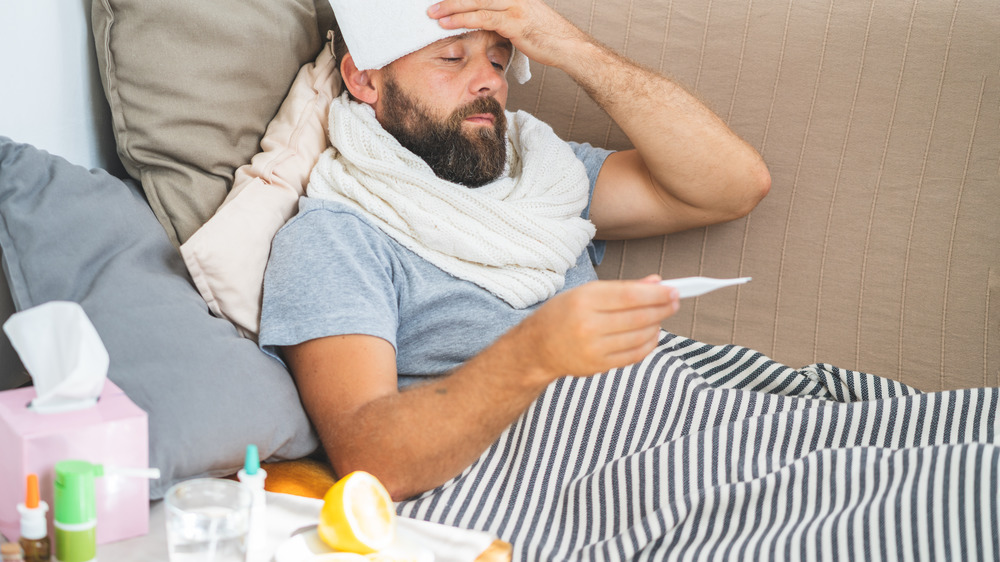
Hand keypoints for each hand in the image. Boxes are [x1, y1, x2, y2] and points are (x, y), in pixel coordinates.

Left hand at [427, 0, 588, 68]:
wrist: (570, 46)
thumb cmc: (547, 36)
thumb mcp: (524, 19)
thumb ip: (504, 16)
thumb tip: (485, 20)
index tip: (443, 0)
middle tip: (431, 5)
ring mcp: (515, 5)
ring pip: (476, 1)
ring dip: (452, 7)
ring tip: (433, 13)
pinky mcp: (515, 22)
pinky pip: (484, 18)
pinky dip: (464, 19)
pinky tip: (449, 23)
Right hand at [511, 275, 678, 379]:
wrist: (537, 348)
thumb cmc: (563, 314)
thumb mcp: (585, 293)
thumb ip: (622, 288)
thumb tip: (657, 282)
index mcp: (583, 301)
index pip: (630, 296)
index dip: (656, 293)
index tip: (674, 289)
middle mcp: (588, 326)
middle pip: (638, 317)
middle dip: (663, 308)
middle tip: (676, 300)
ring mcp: (594, 349)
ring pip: (640, 336)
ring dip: (658, 325)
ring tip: (663, 315)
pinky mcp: (599, 366)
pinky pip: (634, 355)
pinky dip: (649, 343)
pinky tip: (653, 333)